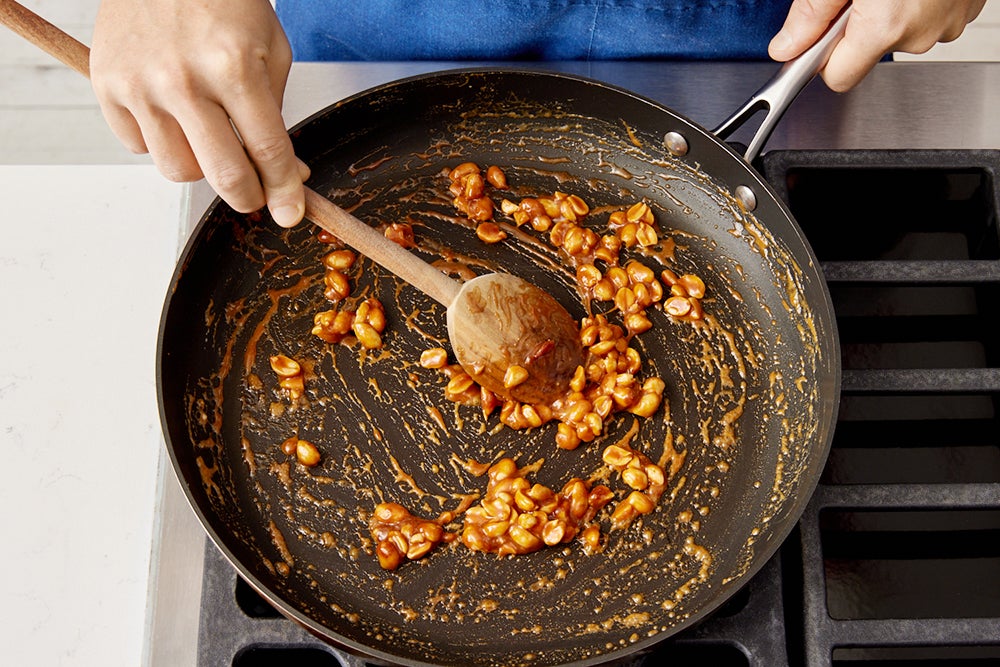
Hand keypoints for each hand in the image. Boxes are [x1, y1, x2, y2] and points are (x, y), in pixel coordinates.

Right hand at [90, 0, 308, 226]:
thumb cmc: (226, 1)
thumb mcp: (270, 50)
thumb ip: (275, 115)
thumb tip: (284, 175)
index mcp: (233, 66)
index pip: (267, 151)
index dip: (284, 191)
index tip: (290, 214)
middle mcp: (183, 80)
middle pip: (222, 175)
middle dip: (248, 197)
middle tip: (256, 195)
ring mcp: (140, 84)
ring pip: (178, 170)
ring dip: (201, 165)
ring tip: (209, 134)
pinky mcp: (107, 84)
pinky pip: (139, 146)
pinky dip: (160, 140)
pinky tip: (171, 111)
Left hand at [769, 0, 987, 91]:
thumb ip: (811, 14)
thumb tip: (787, 47)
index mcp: (885, 27)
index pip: (839, 77)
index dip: (824, 57)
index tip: (820, 36)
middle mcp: (920, 34)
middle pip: (869, 53)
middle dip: (858, 28)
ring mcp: (947, 24)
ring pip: (900, 34)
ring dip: (890, 12)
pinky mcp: (964, 10)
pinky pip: (928, 18)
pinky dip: (918, 3)